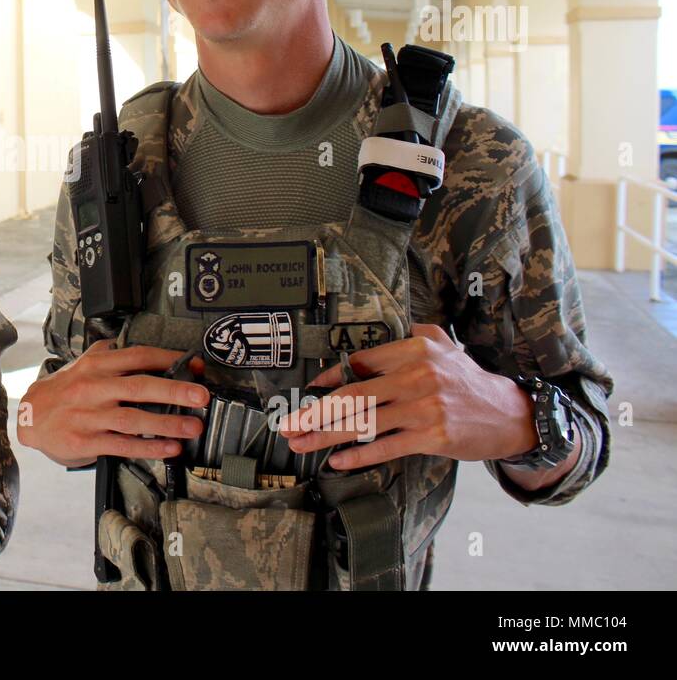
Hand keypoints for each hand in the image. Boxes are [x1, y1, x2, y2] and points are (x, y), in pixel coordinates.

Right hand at [17, 341, 210, 467]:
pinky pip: (122, 445)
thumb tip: (139, 347)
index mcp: (97, 365)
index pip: (138, 357)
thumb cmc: (62, 390)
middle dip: (174, 390)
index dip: (169, 360)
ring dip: (167, 423)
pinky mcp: (86, 441)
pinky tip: (169, 448)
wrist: (29, 416)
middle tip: (201, 395)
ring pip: (133, 419)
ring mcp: (89, 416)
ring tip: (193, 427)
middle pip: (139, 386)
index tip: (195, 366)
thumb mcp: (82, 363)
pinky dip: (148, 447)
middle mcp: (94, 388)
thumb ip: (109, 353)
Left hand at [276, 324, 537, 470]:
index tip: (305, 393)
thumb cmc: (466, 380)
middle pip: (353, 396)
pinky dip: (358, 456)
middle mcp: (417, 375)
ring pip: (364, 423)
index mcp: (414, 348)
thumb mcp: (440, 344)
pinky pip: (386, 447)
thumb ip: (404, 337)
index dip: (327, 379)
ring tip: (301, 444)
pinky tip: (337, 461)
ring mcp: (425, 407)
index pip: (359, 363)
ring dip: (326, 436)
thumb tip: (357, 353)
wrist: (510, 413)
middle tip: (287, 425)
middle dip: (313, 412)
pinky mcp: (433, 436)